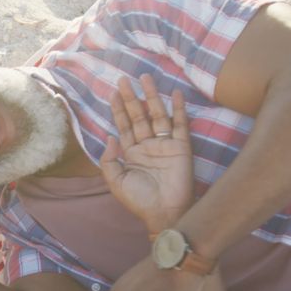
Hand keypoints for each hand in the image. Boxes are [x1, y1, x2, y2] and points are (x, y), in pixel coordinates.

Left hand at [99, 74, 192, 233]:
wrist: (164, 212)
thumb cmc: (139, 200)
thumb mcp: (116, 181)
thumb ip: (110, 159)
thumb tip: (110, 136)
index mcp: (132, 153)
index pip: (124, 126)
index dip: (119, 110)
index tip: (113, 93)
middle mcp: (147, 145)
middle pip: (138, 116)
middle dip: (131, 98)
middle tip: (124, 79)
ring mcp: (165, 145)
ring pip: (157, 115)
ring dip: (151, 96)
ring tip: (145, 78)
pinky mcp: (181, 147)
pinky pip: (180, 124)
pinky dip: (178, 109)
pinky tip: (175, 93)